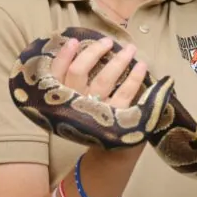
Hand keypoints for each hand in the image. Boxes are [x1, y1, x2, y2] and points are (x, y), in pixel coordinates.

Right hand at [50, 37, 148, 161]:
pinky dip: (134, 78)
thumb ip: (70, 81)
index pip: (55, 74)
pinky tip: (142, 66)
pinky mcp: (116, 118)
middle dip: (94, 52)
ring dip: (118, 60)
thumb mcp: (73, 105)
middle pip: (79, 71)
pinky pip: (126, 93)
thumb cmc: (91, 122)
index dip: (63, 56)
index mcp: (60, 99)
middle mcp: (75, 104)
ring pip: (104, 79)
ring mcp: (96, 111)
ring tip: (130, 49)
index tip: (74, 40)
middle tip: (107, 41)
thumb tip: (76, 48)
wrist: (107, 155)